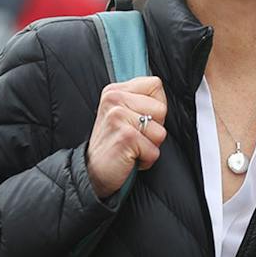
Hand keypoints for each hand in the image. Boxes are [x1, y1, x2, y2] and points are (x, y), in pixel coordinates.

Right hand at [86, 76, 167, 198]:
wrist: (94, 171)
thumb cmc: (114, 143)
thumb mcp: (124, 113)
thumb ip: (141, 99)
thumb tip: (161, 89)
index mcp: (114, 90)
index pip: (155, 85)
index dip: (156, 106)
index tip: (138, 119)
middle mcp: (113, 99)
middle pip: (161, 109)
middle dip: (155, 128)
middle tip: (133, 136)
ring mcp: (118, 117)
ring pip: (161, 131)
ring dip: (151, 145)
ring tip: (131, 146)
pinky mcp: (126, 137)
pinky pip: (155, 150)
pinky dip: (147, 159)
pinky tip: (130, 156)